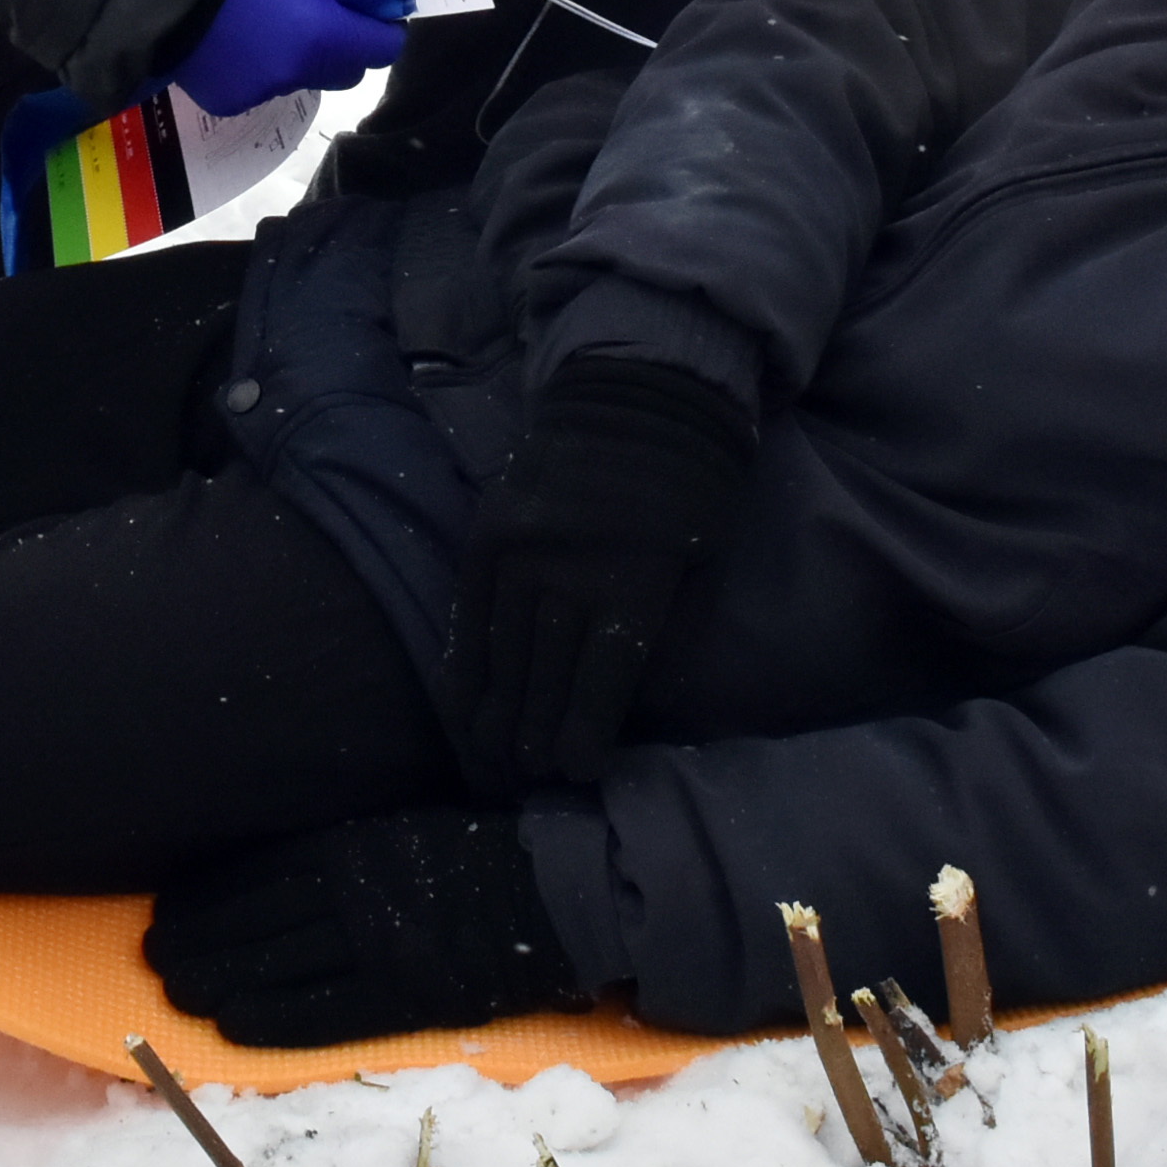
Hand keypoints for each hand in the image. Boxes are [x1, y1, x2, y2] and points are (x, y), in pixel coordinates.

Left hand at [143, 808, 582, 1047]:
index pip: (261, 870)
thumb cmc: (480, 854)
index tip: (168, 908)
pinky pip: (324, 1011)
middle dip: (198, 938)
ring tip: (178, 992)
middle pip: (256, 917)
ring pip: (278, 963)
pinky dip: (274, 1018)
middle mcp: (357, 890)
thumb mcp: (404, 828)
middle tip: (156, 957)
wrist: (557, 892)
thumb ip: (348, 846)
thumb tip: (281, 864)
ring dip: (220, 978)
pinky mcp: (405, 993)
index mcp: (357, 844)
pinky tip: (234, 1026)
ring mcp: (380, 944)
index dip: (208, 894)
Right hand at [166, 0, 405, 116]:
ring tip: (271, 19)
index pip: (384, 48)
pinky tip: (236, 37)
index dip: (384, 27)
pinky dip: (259, 67)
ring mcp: (259, 93)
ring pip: (302, 80)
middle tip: (325, 12)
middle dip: (346, 46)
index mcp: (324, 36)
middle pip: (346, 72)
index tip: (373, 10)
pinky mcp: (227, 100)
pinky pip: (261, 87)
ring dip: (300, 57)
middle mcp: (297, 75)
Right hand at [443, 355, 754, 789]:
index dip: (584, 729)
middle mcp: (570, 567)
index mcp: (634, 578)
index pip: (602, 675)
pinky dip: (466, 656)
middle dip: (537, 728)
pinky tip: (461, 698)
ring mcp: (522, 547)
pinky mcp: (489, 529)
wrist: (638, 394)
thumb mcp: (705, 557)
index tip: (575, 769)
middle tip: (528, 772)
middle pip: (548, 669)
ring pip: (504, 645)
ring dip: (497, 705)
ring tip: (492, 751)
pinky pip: (471, 607)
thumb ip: (669, 625)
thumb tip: (630, 699)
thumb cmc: (690, 484)